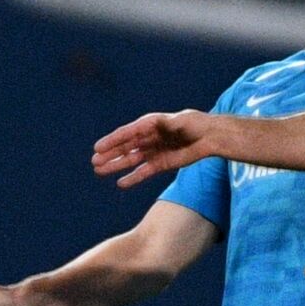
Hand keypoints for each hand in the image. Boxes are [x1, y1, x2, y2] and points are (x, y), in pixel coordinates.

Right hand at [92, 110, 213, 188]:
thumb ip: (170, 124)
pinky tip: (121, 183)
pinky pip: (143, 171)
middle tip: (94, 162)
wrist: (210, 137)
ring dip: (116, 165)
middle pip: (126, 147)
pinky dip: (133, 177)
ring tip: (99, 171)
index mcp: (151, 124)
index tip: (98, 148)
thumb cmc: (196, 124)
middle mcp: (149, 137)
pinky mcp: (161, 163)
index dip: (113, 140)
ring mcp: (154, 150)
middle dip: (110, 154)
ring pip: (131, 159)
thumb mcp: (183, 122)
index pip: (128, 133)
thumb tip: (160, 123)